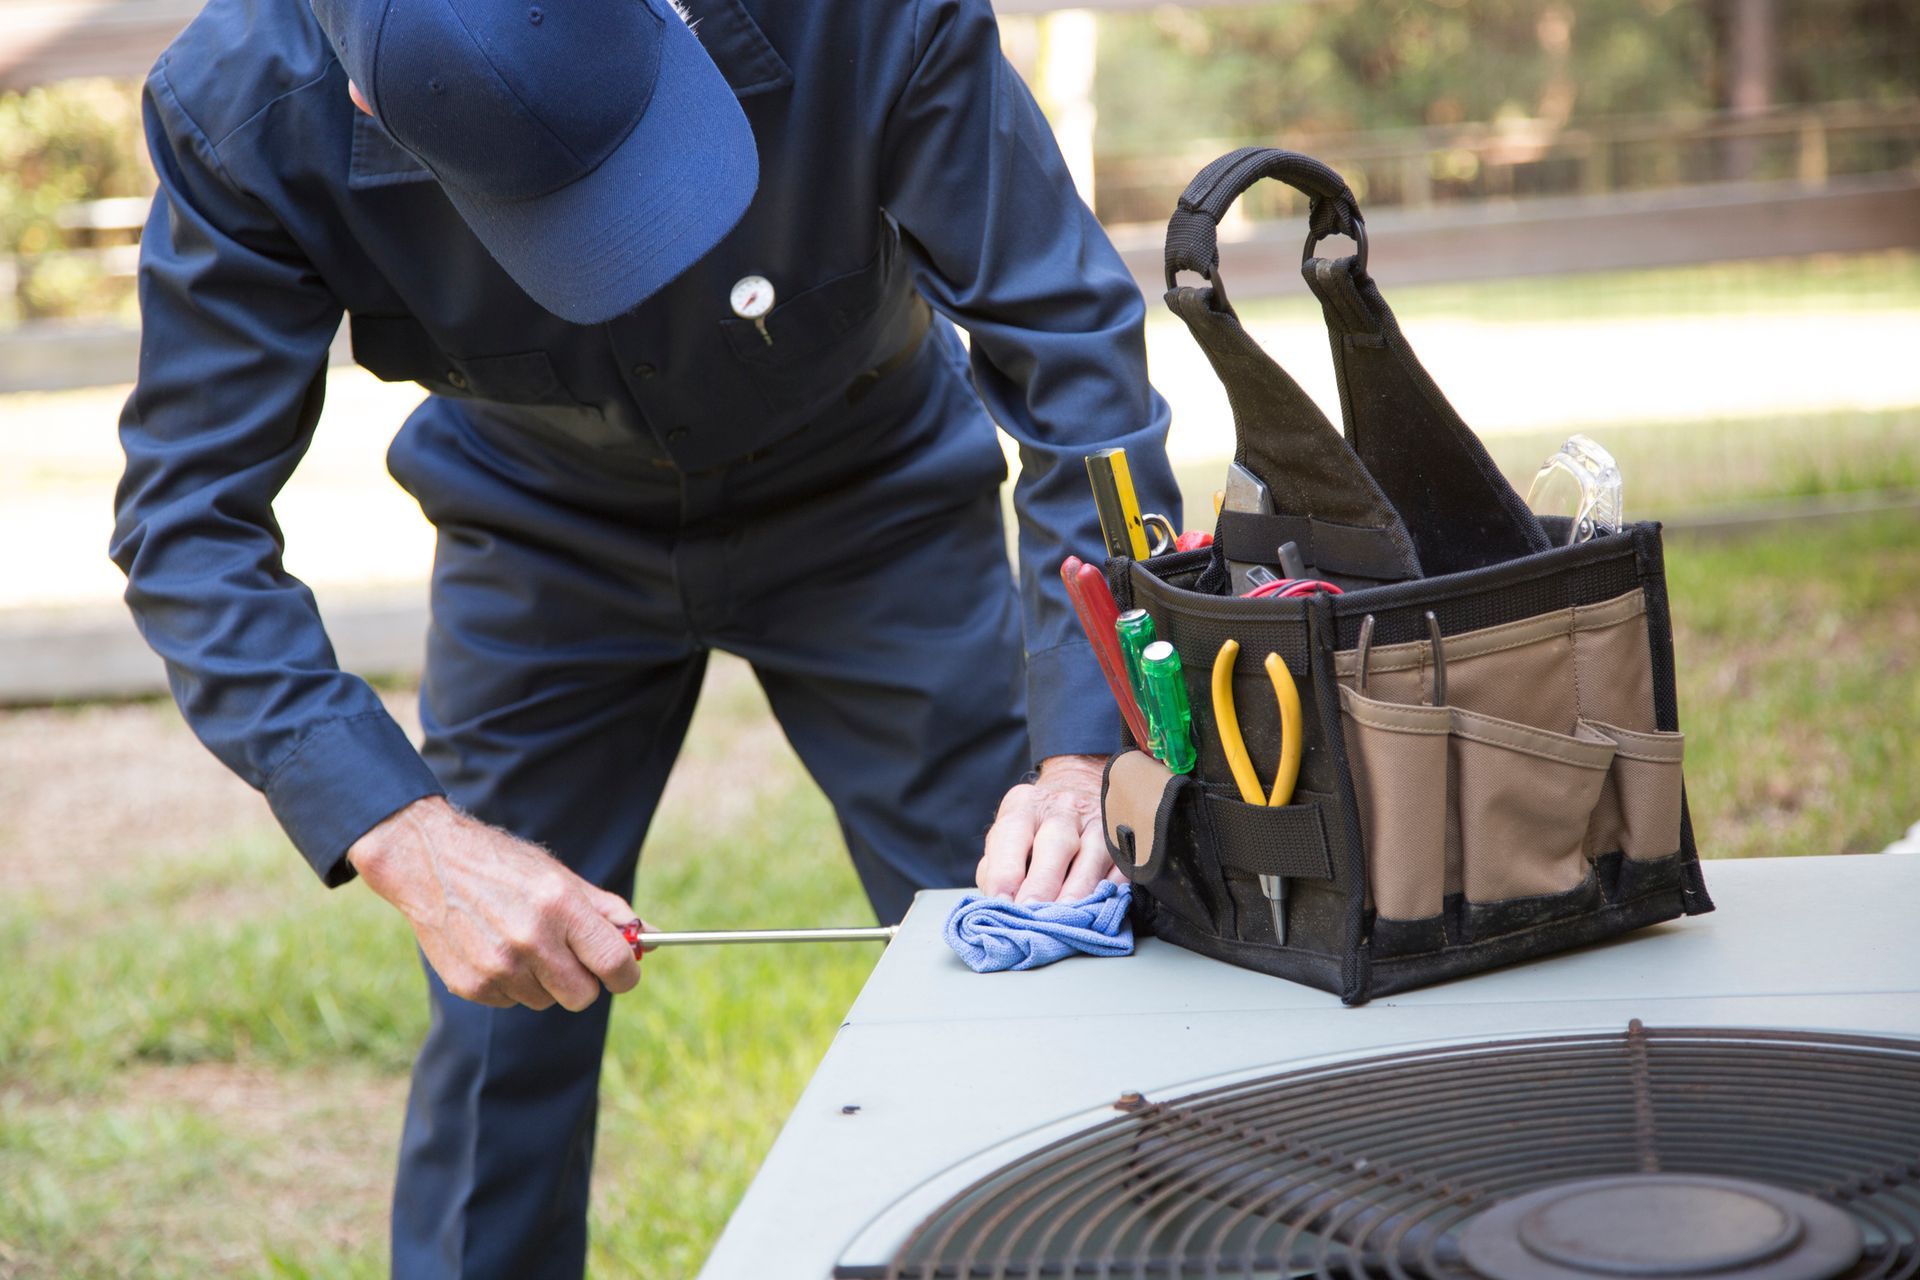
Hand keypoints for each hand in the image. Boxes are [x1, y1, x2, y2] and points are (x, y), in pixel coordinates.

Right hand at [346, 796, 641, 1011]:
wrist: (429, 862)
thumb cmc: (505, 866)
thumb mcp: (562, 877)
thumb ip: (608, 912)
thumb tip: (652, 939)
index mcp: (559, 906)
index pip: (613, 963)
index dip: (626, 973)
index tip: (624, 971)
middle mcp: (529, 939)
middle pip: (583, 995)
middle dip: (586, 981)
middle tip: (572, 957)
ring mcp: (497, 966)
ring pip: (546, 1000)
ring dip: (545, 980)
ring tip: (522, 942)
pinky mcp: (471, 985)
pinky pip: (513, 1001)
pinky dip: (513, 983)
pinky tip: (495, 948)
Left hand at [976, 754, 1123, 903]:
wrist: (1078, 786)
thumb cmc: (1034, 826)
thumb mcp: (1008, 835)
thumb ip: (996, 868)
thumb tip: (999, 906)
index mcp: (1024, 807)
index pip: (1011, 834)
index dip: (1005, 872)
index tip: (1002, 904)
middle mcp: (1062, 809)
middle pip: (1055, 843)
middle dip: (1044, 884)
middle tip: (1035, 917)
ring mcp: (1097, 820)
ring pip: (1093, 853)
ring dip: (1080, 890)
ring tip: (1069, 920)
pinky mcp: (1125, 835)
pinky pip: (1123, 862)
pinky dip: (1112, 887)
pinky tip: (1101, 908)